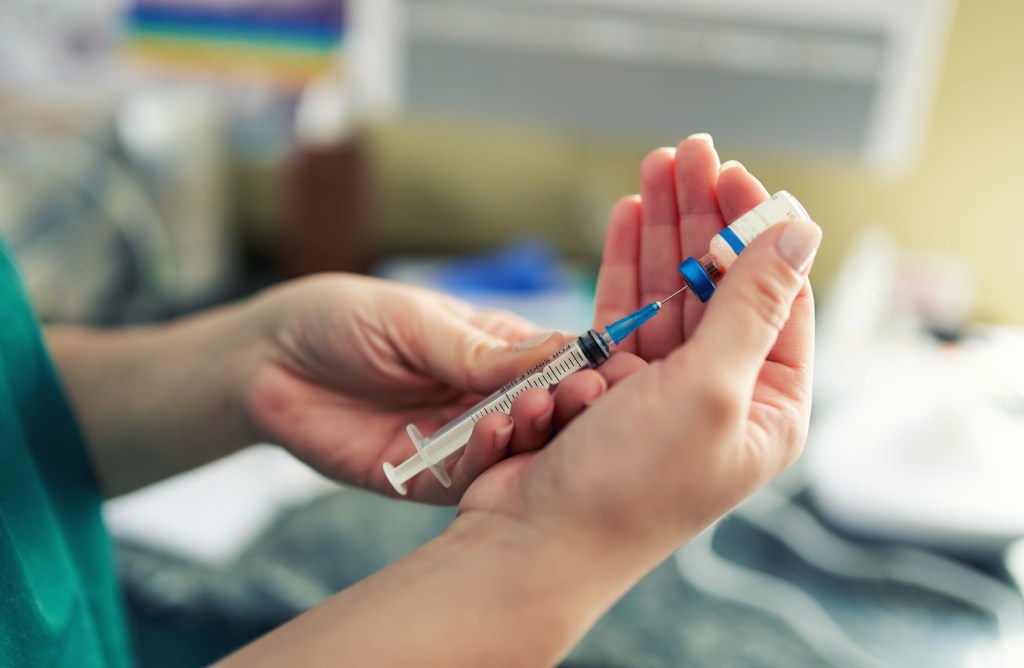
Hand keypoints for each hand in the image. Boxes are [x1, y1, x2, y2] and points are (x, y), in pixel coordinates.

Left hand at [242, 275, 611, 503]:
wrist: (266, 362)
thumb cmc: (342, 319)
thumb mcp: (412, 319)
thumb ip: (476, 348)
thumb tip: (557, 351)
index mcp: (495, 348)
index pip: (556, 360)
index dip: (583, 366)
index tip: (607, 368)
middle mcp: (487, 397)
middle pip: (546, 412)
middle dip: (566, 406)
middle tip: (579, 398)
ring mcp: (460, 438)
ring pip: (515, 451)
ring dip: (530, 435)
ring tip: (534, 414)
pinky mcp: (426, 476)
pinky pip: (468, 480)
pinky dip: (484, 463)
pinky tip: (490, 437)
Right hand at [461, 141, 819, 566]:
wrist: (537, 540)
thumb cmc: (630, 484)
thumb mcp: (709, 390)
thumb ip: (752, 307)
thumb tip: (802, 233)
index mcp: (766, 405)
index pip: (775, 297)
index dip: (757, 231)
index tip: (734, 175)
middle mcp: (718, 394)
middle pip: (719, 283)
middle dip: (705, 216)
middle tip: (689, 152)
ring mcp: (661, 387)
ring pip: (668, 289)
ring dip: (663, 228)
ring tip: (657, 166)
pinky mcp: (608, 383)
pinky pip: (622, 310)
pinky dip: (623, 263)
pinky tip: (627, 216)